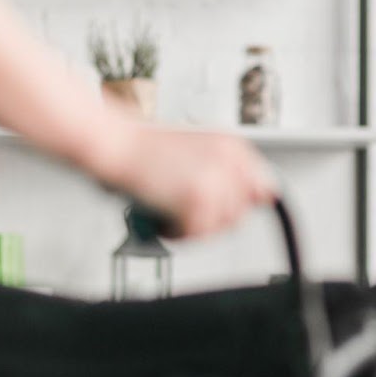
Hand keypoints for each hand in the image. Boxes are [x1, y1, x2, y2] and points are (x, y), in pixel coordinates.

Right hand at [90, 119, 277, 237]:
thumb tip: (258, 198)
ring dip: (194, 227)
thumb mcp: (196, 150)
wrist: (114, 142)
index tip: (223, 208)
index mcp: (233, 145)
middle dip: (213, 218)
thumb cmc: (142, 147)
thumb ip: (226, 173)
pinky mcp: (198, 200)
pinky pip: (198, 234)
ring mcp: (216, 181)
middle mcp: (230, 161)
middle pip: (240, 212)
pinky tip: (162, 217)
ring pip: (220, 227)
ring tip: (171, 211)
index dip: (238, 203)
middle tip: (184, 209)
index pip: (261, 187)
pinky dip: (177, 233)